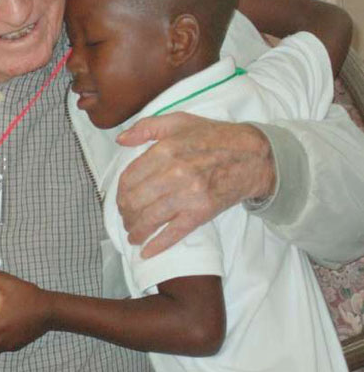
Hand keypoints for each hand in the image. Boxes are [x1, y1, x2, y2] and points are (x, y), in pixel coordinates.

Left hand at [115, 112, 275, 257]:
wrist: (252, 156)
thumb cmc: (213, 136)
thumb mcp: (178, 121)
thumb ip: (145, 127)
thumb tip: (120, 139)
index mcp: (165, 151)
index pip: (128, 178)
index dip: (119, 192)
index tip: (120, 198)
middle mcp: (174, 174)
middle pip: (135, 201)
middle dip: (125, 213)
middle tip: (125, 217)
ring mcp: (187, 196)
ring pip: (149, 219)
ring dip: (135, 230)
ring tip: (132, 233)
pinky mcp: (201, 213)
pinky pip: (173, 234)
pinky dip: (156, 245)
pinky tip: (145, 251)